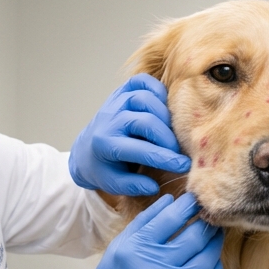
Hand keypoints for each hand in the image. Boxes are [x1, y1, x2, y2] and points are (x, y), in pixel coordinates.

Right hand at [58, 194, 223, 268]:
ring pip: (205, 259)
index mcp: (135, 247)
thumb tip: (170, 200)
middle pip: (193, 237)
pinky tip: (212, 262)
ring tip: (215, 235)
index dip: (188, 206)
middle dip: (206, 223)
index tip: (196, 199)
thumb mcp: (119, 246)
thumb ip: (143, 222)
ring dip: (214, 244)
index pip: (170, 218)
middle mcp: (152, 266)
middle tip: (212, 216)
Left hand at [70, 74, 189, 195]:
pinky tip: (163, 107)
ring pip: (145, 98)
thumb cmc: (103, 168)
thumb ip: (133, 186)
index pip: (139, 150)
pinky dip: (157, 90)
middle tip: (178, 152)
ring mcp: (115, 102)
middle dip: (167, 138)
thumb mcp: (113, 184)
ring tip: (171, 132)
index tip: (182, 166)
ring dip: (164, 115)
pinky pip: (142, 82)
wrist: (86, 150)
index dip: (164, 158)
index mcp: (104, 144)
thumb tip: (154, 186)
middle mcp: (109, 119)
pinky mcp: (121, 92)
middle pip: (146, 121)